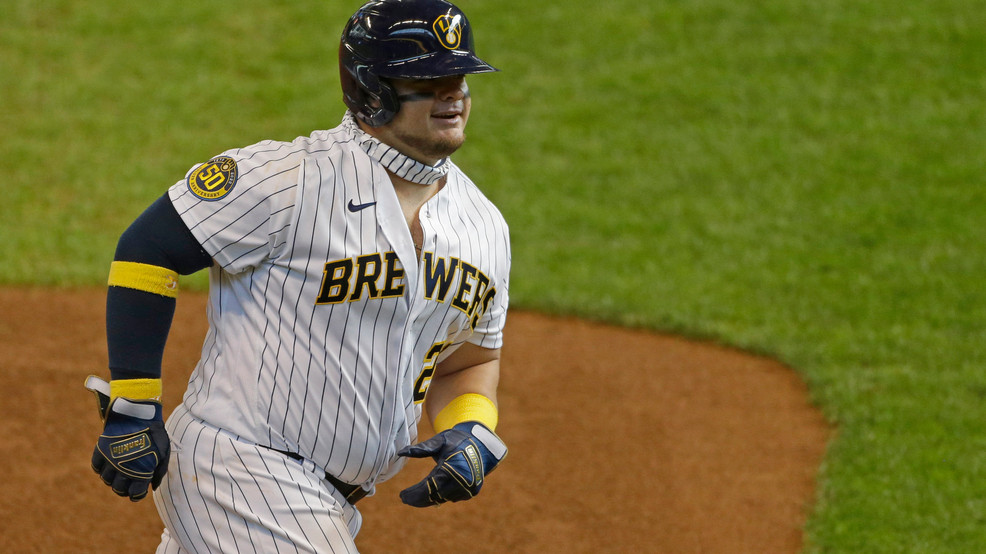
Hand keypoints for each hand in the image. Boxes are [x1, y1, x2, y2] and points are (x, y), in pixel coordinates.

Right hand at [87, 377, 169, 501]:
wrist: (138, 414)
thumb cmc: (154, 433)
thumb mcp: (164, 452)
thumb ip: (159, 471)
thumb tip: (152, 486)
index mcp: (141, 472)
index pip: (134, 494)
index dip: (137, 494)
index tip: (138, 491)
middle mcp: (123, 470)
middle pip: (119, 489)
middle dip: (125, 488)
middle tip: (129, 483)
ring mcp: (110, 461)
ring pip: (106, 479)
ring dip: (113, 478)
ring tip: (120, 472)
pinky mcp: (101, 450)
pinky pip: (96, 467)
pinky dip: (101, 468)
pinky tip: (109, 464)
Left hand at [397, 421, 506, 506]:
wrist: (482, 443)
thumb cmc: (457, 440)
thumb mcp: (439, 441)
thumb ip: (421, 449)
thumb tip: (401, 452)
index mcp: (451, 469)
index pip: (428, 487)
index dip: (414, 494)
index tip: (402, 496)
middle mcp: (461, 482)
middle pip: (434, 497)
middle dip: (418, 499)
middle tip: (405, 499)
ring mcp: (468, 488)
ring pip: (442, 499)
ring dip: (428, 499)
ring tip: (415, 497)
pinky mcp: (471, 492)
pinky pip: (451, 498)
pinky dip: (440, 496)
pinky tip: (430, 494)